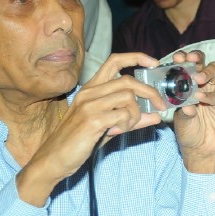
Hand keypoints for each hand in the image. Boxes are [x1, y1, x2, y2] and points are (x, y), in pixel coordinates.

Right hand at [17, 52, 165, 205]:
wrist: (54, 158)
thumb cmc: (79, 142)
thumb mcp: (108, 126)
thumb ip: (131, 119)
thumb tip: (155, 116)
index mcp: (91, 88)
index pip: (114, 61)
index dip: (136, 57)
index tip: (153, 63)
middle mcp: (89, 92)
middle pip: (128, 80)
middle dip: (150, 92)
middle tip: (160, 106)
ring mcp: (89, 105)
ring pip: (128, 97)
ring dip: (136, 114)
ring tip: (127, 126)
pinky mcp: (92, 119)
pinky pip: (123, 115)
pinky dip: (128, 124)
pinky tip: (117, 132)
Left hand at [166, 50, 214, 173]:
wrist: (200, 147)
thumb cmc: (187, 130)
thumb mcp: (180, 119)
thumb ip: (183, 109)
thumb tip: (186, 103)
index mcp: (186, 84)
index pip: (185, 65)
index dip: (183, 58)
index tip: (178, 58)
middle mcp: (200, 84)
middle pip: (203, 63)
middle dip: (197, 58)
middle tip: (190, 60)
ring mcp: (212, 92)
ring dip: (207, 72)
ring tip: (198, 79)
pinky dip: (210, 95)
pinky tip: (202, 98)